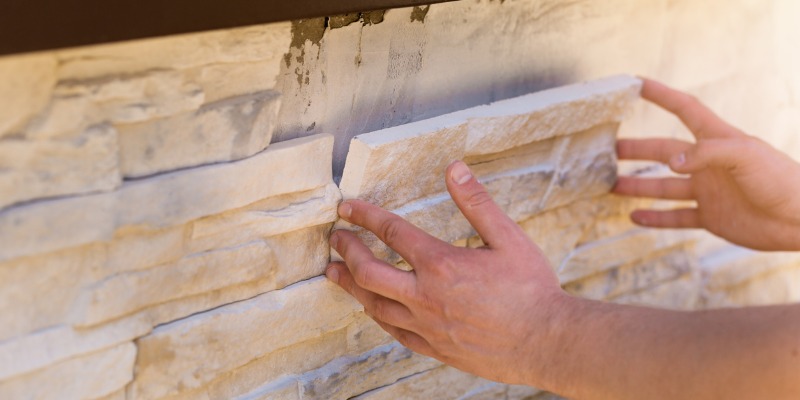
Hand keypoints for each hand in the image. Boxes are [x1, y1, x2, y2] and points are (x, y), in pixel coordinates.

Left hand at [325, 161, 565, 384]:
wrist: (547, 343)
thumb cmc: (532, 289)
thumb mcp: (509, 238)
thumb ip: (477, 203)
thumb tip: (454, 168)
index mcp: (441, 264)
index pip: (391, 232)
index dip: (364, 216)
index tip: (346, 208)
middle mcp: (426, 296)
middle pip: (369, 272)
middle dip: (347, 252)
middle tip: (334, 239)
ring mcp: (427, 326)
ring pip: (374, 306)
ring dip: (351, 286)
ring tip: (335, 274)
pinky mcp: (435, 347)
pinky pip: (394, 332)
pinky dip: (377, 316)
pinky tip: (372, 310)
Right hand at [614, 78, 799, 250]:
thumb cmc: (782, 181)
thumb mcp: (745, 156)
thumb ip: (706, 154)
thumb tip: (671, 163)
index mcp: (719, 140)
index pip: (685, 110)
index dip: (661, 96)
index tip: (636, 85)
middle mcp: (709, 164)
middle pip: (665, 151)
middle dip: (637, 148)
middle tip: (610, 148)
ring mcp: (708, 191)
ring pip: (664, 186)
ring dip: (638, 186)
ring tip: (611, 185)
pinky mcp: (711, 217)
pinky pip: (676, 217)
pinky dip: (655, 219)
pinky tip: (634, 218)